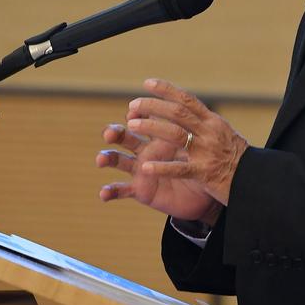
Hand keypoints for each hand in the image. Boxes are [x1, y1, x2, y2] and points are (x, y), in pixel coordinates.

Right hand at [97, 121, 220, 222]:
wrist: (205, 194)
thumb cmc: (200, 164)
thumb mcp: (196, 145)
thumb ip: (188, 132)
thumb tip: (186, 112)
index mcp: (159, 136)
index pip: (142, 119)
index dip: (134, 114)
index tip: (132, 111)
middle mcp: (145, 150)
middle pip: (125, 136)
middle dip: (115, 132)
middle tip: (110, 133)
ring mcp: (140, 169)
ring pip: (118, 160)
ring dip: (107, 158)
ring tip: (100, 159)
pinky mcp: (139, 189)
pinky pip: (122, 189)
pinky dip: (111, 191)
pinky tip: (103, 193)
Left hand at [124, 78, 247, 206]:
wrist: (257, 182)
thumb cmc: (238, 159)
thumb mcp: (224, 135)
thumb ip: (204, 124)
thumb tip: (183, 109)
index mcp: (213, 122)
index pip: (187, 100)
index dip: (166, 90)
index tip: (147, 83)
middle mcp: (210, 133)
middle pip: (177, 113)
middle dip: (152, 106)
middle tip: (132, 106)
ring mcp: (207, 152)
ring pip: (176, 134)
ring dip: (152, 127)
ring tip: (132, 125)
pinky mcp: (205, 173)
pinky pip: (180, 168)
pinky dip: (162, 167)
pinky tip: (146, 167)